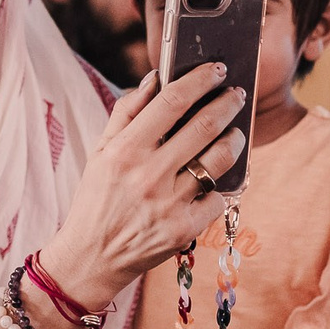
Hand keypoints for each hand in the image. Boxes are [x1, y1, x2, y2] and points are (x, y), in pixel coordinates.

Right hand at [39, 67, 245, 308]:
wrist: (91, 258)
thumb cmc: (96, 198)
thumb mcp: (100, 152)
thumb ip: (126, 112)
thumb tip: (155, 78)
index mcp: (125, 150)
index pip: (172, 102)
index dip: (200, 81)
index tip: (217, 70)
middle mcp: (148, 175)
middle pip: (204, 126)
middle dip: (228, 103)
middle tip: (238, 94)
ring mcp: (169, 204)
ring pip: (219, 159)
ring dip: (235, 139)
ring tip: (235, 132)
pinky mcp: (184, 229)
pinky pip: (217, 198)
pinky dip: (219, 187)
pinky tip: (212, 181)